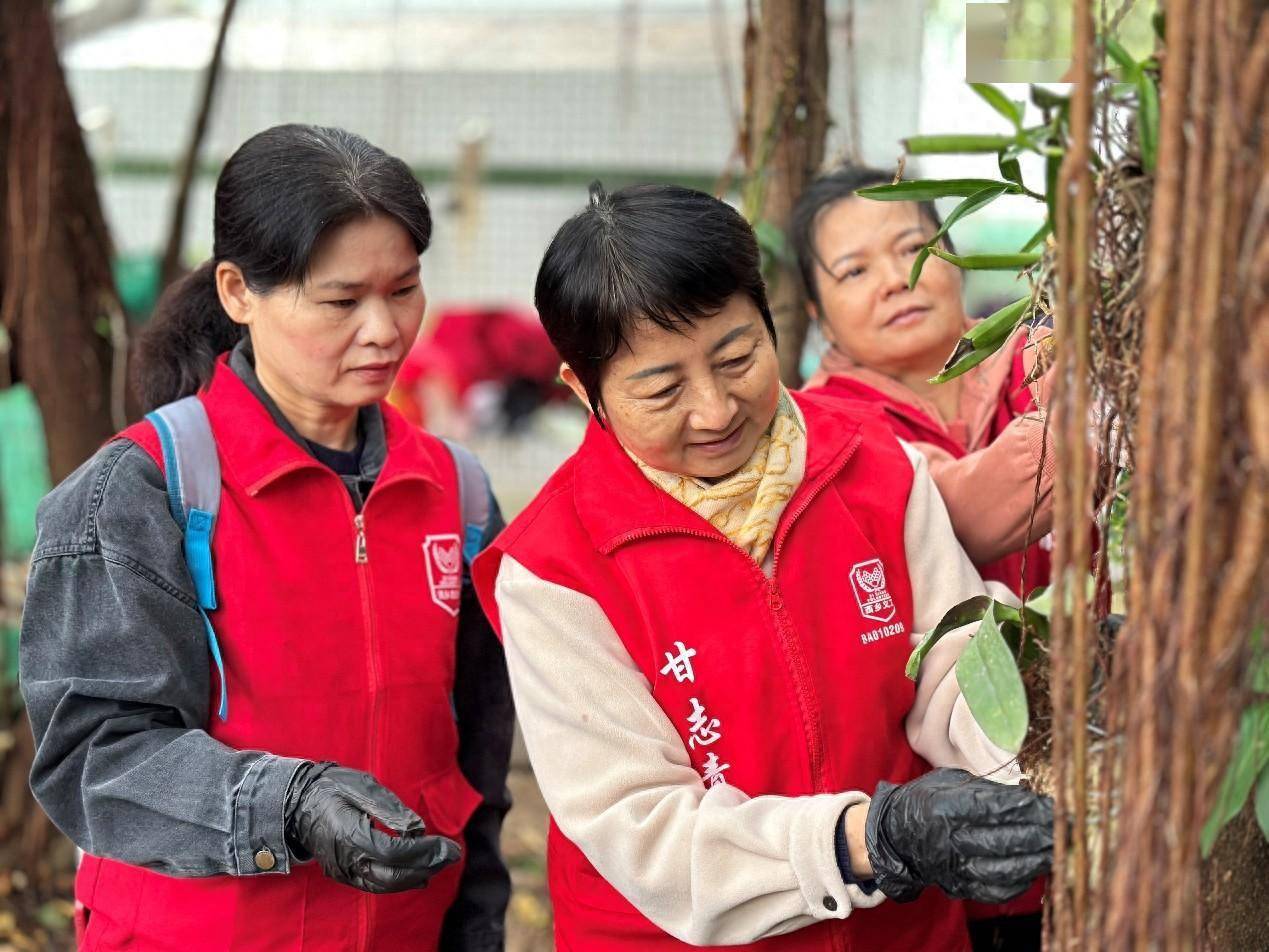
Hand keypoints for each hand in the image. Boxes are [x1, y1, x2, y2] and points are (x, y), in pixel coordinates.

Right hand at [284, 762, 460, 892]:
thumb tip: (416, 829)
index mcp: (350, 833)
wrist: (298, 802)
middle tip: (453, 854)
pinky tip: (418, 875)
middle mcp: (345, 859)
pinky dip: (398, 882)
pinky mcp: (342, 874)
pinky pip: (373, 885)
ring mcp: (342, 870)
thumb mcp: (363, 786)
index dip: (424, 851)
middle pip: (392, 875)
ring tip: (440, 863)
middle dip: (427, 866)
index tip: (448, 845)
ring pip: (384, 885)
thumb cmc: (333, 787)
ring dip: (415, 876)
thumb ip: (390, 809)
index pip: (395, 852)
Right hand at [864, 768, 1051, 903]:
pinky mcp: (959, 886)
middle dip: (1038, 834)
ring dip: (1035, 860)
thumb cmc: (925, 801)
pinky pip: (995, 890)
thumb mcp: (947, 782)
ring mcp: (953, 867)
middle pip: (1001, 840)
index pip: (991, 808)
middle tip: (1064, 827)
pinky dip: (1019, 882)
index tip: (1050, 804)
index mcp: (943, 807)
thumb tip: (1026, 797)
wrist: (894, 836)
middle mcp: (947, 840)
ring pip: (1002, 869)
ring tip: (1057, 849)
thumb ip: (984, 790)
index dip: (1024, 808)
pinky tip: (1035, 869)